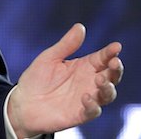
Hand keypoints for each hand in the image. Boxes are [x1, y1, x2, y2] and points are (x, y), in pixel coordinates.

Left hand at [8, 23, 122, 137]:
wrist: (23, 103)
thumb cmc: (37, 78)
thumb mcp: (50, 58)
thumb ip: (66, 45)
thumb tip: (80, 26)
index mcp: (84, 66)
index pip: (102, 58)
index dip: (110, 52)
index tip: (116, 46)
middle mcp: (89, 82)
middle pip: (111, 76)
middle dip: (115, 69)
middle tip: (114, 63)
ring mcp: (87, 99)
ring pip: (107, 94)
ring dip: (108, 87)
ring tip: (101, 79)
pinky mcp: (80, 114)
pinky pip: (93, 111)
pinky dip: (93, 105)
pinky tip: (86, 97)